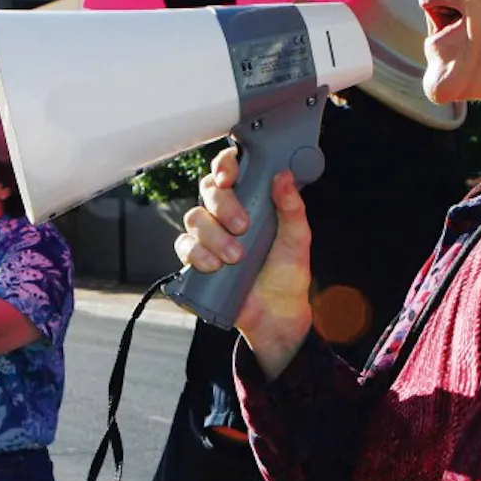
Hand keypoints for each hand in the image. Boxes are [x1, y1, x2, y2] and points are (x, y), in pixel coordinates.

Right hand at [174, 147, 313, 374]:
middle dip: (223, 206)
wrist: (275, 314)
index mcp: (250, 201)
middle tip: (243, 226)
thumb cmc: (286, 274)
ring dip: (213, 235)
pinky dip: (196, 254)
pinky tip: (214, 265)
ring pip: (194, 218)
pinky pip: (183, 247)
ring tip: (236, 257)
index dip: (224, 166)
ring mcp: (209, 237)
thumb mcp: (297, 239)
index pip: (230, 171)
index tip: (230, 177)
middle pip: (209, 192)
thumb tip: (284, 178)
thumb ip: (291, 208)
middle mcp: (225, 215)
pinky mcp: (197, 259)